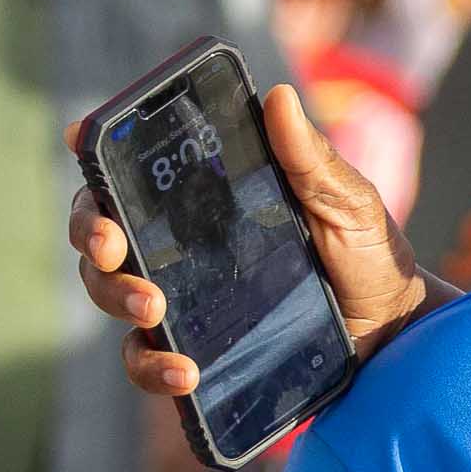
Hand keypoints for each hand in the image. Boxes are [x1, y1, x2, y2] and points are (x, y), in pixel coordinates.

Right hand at [76, 78, 437, 410]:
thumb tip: (277, 99)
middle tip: (113, 247)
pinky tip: (182, 372)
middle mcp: (181, 244)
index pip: (136, 168)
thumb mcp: (347, 204)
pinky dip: (151, 367)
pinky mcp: (192, 352)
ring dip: (115, 297)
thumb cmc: (368, 256)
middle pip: (102, 229)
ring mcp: (182, 299)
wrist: (391, 335)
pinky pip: (146, 361)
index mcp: (207, 197)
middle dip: (92, 234)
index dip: (97, 151)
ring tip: (152, 309)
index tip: (79, 139)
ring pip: (109, 292)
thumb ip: (312, 160)